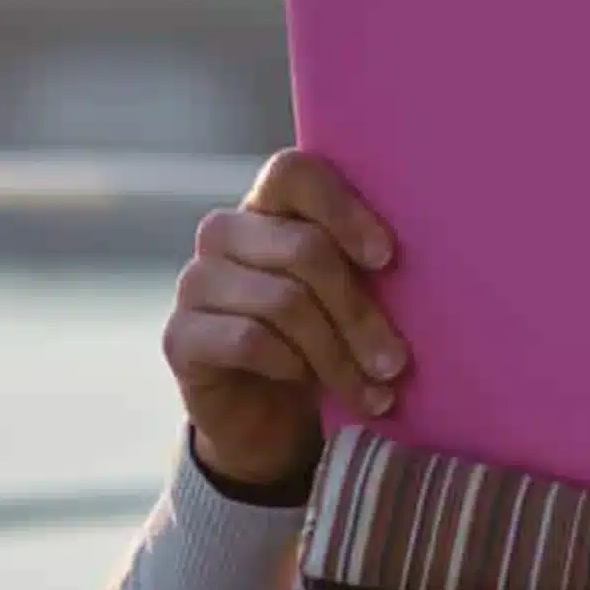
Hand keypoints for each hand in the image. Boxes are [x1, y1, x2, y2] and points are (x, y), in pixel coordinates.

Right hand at [164, 151, 405, 492]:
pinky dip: (291, 366)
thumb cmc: (320, 342)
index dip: (344, 209)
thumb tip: (410, 266)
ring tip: (373, 390)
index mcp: (269, 206)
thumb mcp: (347, 300)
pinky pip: (248, 340)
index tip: (386, 257)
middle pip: (304, 248)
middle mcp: (224, 233)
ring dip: (337, 354)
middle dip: (359, 311)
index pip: (294, 171)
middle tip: (396, 360)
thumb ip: (365, 268)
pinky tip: (307, 384)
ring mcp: (196, 282)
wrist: (265, 418)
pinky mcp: (180, 336)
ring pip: (283, 301)